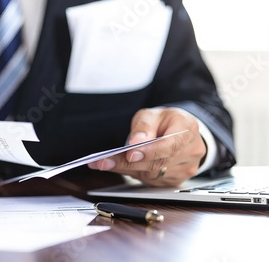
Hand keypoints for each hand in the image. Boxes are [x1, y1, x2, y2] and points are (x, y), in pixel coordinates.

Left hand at [88, 107, 206, 186]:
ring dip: (126, 170)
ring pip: (152, 174)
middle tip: (103, 161)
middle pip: (157, 163)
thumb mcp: (153, 114)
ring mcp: (186, 168)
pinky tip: (120, 166)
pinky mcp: (176, 180)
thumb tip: (136, 142)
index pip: (169, 145)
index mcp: (188, 129)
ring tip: (104, 163)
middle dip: (127, 163)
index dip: (149, 152)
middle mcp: (191, 151)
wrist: (179, 132)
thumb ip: (144, 126)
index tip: (130, 154)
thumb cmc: (165, 121)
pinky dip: (133, 174)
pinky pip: (152, 181)